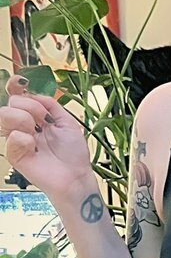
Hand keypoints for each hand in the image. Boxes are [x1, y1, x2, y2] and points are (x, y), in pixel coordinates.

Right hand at [0, 76, 92, 199]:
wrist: (76, 176)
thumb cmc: (73, 154)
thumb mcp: (67, 122)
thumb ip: (51, 104)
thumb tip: (33, 93)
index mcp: (35, 117)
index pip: (17, 96)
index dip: (14, 86)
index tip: (20, 81)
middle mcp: (23, 125)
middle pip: (11, 102)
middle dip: (30, 107)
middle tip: (44, 122)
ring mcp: (17, 139)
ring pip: (4, 115)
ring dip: (24, 119)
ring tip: (37, 133)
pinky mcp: (14, 155)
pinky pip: (12, 137)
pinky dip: (25, 139)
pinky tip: (34, 148)